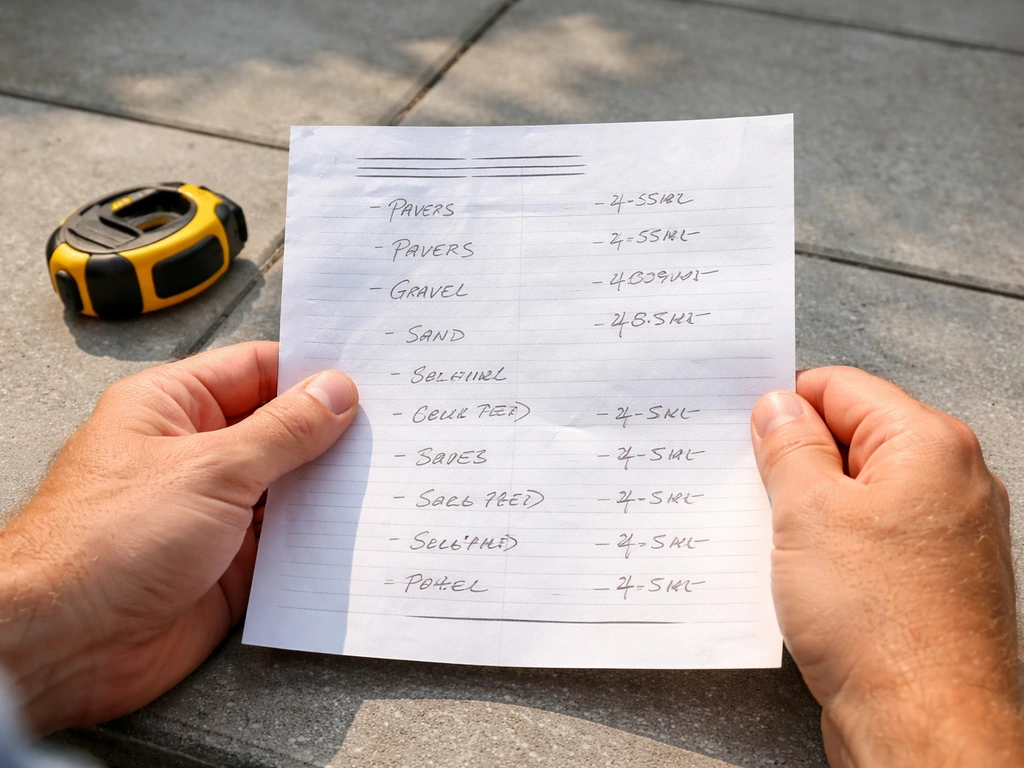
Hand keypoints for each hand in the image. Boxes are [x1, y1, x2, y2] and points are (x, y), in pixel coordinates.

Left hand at [0, 341, 357, 734]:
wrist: (66, 645)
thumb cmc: (101, 545)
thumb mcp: (211, 469)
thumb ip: (282, 430)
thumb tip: (333, 393)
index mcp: (173, 408)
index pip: (257, 370)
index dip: (311, 373)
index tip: (366, 381)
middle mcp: (195, 454)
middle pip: (280, 429)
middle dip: (329, 433)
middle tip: (387, 429)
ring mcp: (214, 509)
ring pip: (289, 487)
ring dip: (328, 487)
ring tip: (382, 476)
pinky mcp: (230, 562)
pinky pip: (287, 541)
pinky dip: (320, 537)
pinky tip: (353, 529)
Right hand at [751, 367, 1022, 766]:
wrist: (925, 726)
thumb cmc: (881, 626)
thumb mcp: (807, 512)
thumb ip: (788, 446)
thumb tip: (778, 408)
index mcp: (929, 445)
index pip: (841, 388)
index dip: (785, 405)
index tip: (744, 431)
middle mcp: (949, 481)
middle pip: (852, 438)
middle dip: (795, 460)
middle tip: (752, 488)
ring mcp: (944, 532)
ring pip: (857, 492)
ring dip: (809, 507)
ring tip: (774, 538)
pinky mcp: (930, 577)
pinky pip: (870, 536)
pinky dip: (831, 544)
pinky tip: (800, 572)